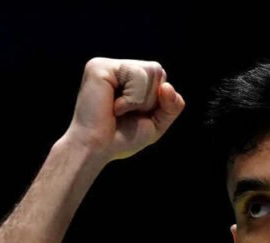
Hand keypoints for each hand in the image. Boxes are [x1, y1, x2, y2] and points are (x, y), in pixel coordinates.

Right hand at [61, 57, 185, 163]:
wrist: (97, 149)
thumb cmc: (122, 138)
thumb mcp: (157, 122)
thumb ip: (172, 105)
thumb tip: (167, 86)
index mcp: (128, 77)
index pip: (159, 75)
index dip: (157, 100)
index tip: (135, 114)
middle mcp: (117, 68)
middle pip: (157, 70)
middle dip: (150, 99)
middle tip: (126, 113)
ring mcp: (106, 65)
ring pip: (149, 71)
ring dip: (141, 100)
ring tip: (119, 110)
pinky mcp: (99, 67)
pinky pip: (135, 74)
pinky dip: (132, 98)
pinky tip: (114, 107)